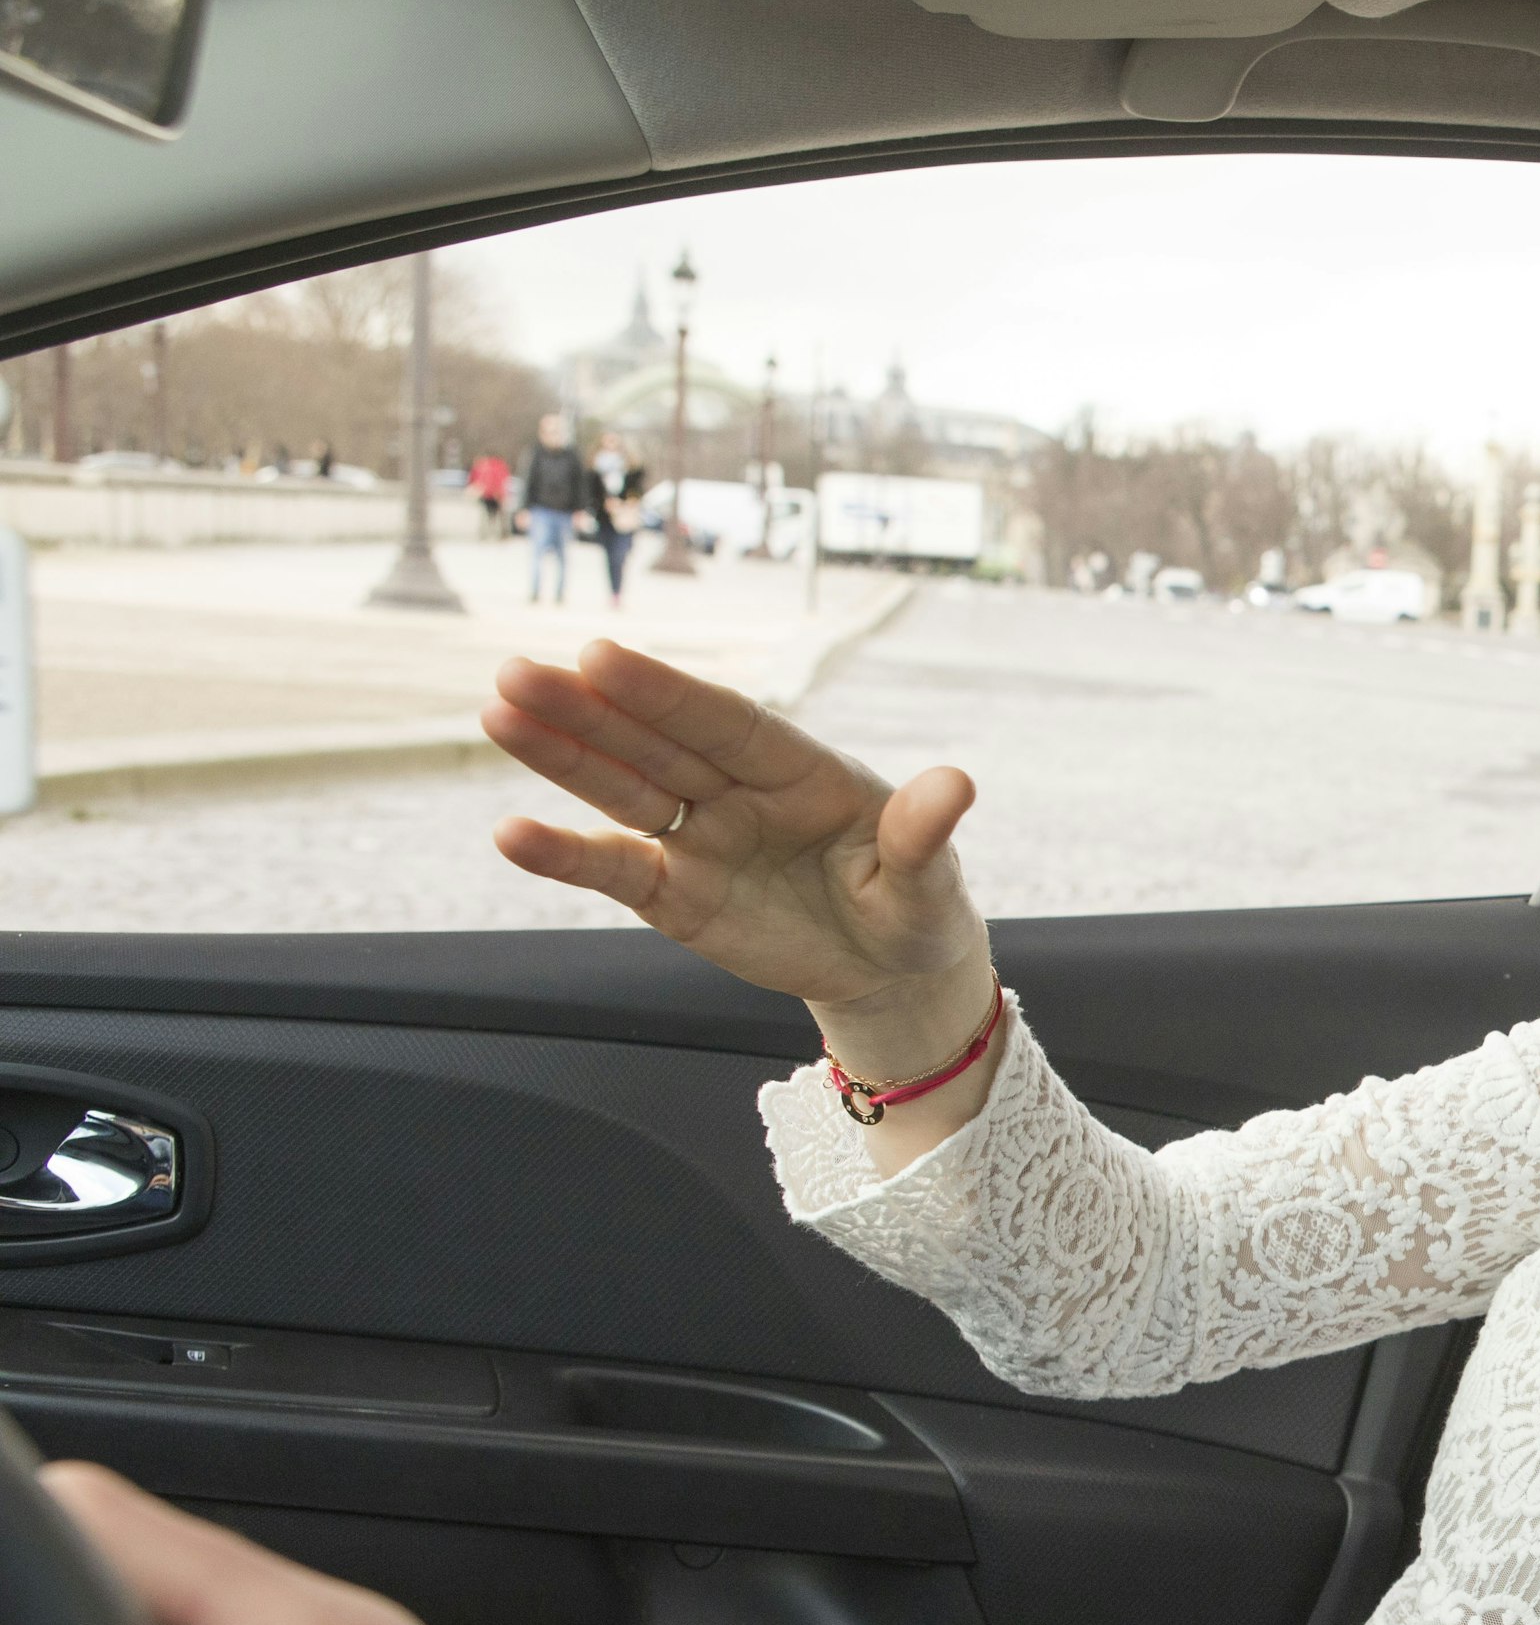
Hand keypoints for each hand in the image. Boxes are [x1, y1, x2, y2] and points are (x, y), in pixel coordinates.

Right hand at [483, 642, 996, 1068]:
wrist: (891, 970)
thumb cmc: (915, 905)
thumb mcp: (928, 880)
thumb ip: (923, 836)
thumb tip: (956, 784)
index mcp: (801, 768)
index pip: (724, 721)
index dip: (664, 692)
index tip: (600, 654)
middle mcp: (739, 791)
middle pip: (655, 742)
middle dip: (588, 710)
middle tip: (516, 673)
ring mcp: (701, 839)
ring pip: (622, 789)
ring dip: (560, 756)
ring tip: (498, 714)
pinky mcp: (675, 895)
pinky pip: (616, 869)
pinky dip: (565, 855)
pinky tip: (511, 834)